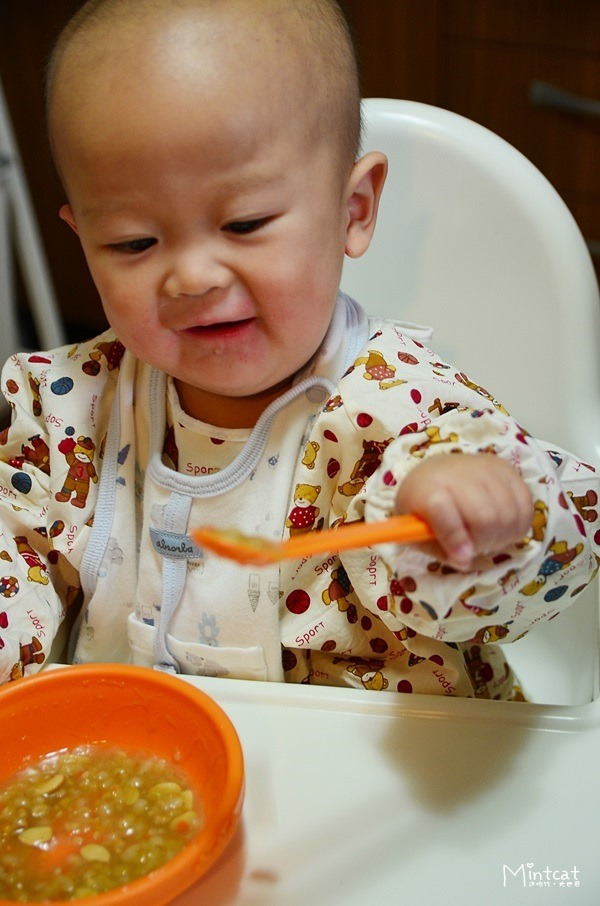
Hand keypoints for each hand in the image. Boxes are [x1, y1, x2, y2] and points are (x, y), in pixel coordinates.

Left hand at [394, 453, 533, 569]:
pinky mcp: (508, 470)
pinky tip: (501, 528)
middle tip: (474, 546)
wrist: (437, 474)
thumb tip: (465, 560)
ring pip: (508, 515)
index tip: (463, 556)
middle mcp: (457, 472)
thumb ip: (441, 550)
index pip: (440, 508)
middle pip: (484, 516)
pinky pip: (525, 508)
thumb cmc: (426, 509)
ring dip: (500, 537)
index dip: (454, 536)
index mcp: (426, 488)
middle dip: (482, 543)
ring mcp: (486, 468)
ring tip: (486, 537)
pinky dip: (517, 527)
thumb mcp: (418, 533)